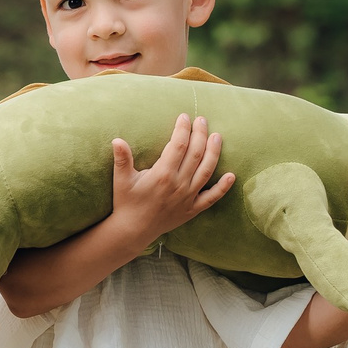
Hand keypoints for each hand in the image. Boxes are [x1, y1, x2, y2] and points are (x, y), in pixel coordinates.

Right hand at [109, 114, 234, 244]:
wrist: (133, 230)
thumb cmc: (126, 203)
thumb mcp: (121, 180)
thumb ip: (122, 159)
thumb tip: (116, 140)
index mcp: (162, 174)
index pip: (178, 145)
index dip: (183, 129)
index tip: (184, 117)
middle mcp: (179, 184)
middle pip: (196, 153)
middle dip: (200, 134)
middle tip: (202, 120)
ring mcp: (188, 197)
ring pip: (206, 170)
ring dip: (214, 152)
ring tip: (217, 136)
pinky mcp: (192, 209)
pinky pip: (211, 198)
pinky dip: (222, 187)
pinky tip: (231, 176)